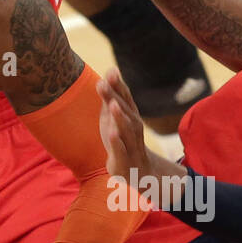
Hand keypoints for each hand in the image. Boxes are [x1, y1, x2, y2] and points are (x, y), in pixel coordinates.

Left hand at [97, 67, 185, 191]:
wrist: (137, 171)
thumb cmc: (122, 140)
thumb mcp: (114, 118)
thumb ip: (110, 97)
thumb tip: (109, 72)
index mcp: (130, 116)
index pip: (125, 98)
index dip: (118, 85)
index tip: (111, 71)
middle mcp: (133, 127)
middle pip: (124, 110)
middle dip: (115, 96)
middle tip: (104, 83)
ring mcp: (130, 143)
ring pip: (125, 129)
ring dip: (119, 116)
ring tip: (112, 104)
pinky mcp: (124, 159)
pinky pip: (121, 149)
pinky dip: (117, 141)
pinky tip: (112, 133)